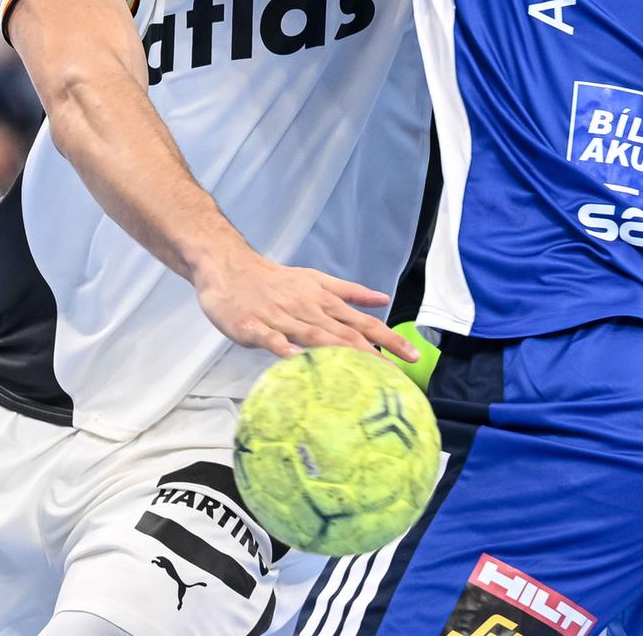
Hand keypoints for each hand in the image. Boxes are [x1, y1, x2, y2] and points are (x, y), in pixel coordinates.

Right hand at [192, 243, 420, 362]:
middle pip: (345, 333)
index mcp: (324, 300)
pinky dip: (286, 350)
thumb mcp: (315, 279)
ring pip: (315, 337)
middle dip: (374, 354)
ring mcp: (282, 319)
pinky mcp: (255, 327)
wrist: (230, 267)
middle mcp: (308, 309)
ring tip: (362, 373)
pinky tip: (298, 363)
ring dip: (340, 354)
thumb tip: (383, 298)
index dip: (388, 338)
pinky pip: (273, 340)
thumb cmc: (274, 279)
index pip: (362, 322)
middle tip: (397, 376)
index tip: (412, 356)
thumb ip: (349, 291)